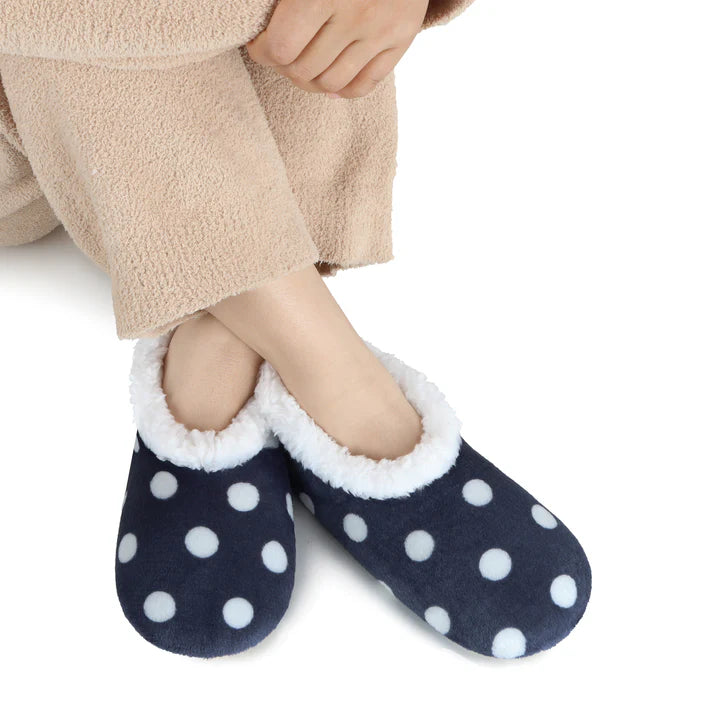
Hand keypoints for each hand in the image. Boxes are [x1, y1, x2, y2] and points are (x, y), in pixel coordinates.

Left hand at [247, 0, 429, 98]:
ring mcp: (381, 31)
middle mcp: (356, 15)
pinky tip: (330, 76)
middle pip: (304, 71)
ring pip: (332, 84)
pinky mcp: (401, 40)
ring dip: (311, 80)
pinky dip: (342, 89)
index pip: (281, 48)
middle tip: (281, 53)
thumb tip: (257, 25)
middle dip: (284, 67)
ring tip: (303, 64)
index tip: (259, 44)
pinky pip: (364, 86)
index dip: (262, 51)